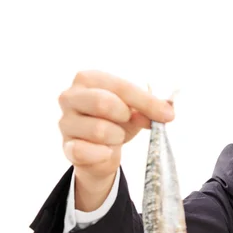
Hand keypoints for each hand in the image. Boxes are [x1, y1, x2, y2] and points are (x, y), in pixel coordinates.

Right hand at [58, 70, 175, 180]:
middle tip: (129, 121)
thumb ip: (148, 108)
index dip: (147, 102)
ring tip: (116, 137)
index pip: (122, 87)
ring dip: (117, 137)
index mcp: (88, 79)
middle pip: (104, 103)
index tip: (168, 115)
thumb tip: (166, 111)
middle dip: (125, 116)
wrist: (100, 153)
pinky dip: (103, 154)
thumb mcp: (135, 112)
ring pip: (99, 129)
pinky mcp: (67, 147)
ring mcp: (65, 122)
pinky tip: (106, 151)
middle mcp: (70, 96)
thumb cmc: (116, 123)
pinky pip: (86, 151)